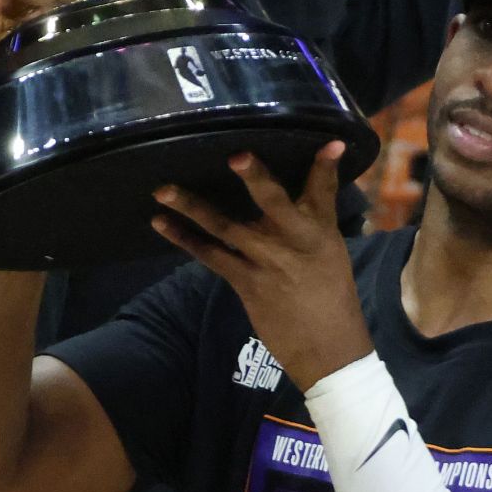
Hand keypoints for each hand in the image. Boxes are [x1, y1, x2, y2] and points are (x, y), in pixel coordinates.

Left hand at [151, 144, 371, 391]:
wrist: (326, 348)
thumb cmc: (331, 295)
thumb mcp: (332, 251)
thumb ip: (314, 217)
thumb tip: (304, 185)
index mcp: (320, 231)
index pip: (324, 190)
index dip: (326, 165)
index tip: (329, 143)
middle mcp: (293, 241)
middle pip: (272, 202)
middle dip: (256, 179)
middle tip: (236, 156)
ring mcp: (265, 261)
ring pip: (225, 226)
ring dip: (192, 206)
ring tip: (162, 189)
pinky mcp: (244, 282)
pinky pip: (209, 256)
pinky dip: (183, 239)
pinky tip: (160, 223)